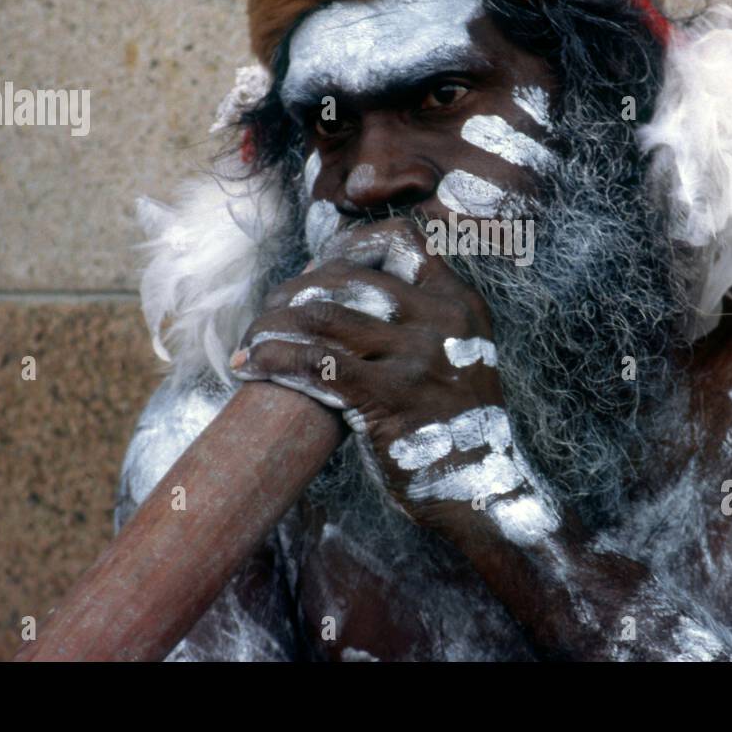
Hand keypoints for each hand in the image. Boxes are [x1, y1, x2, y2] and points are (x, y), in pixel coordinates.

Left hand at [229, 218, 545, 533]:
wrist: (482, 490)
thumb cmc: (455, 426)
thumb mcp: (459, 356)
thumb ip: (418, 321)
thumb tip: (333, 285)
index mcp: (459, 303)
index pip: (401, 240)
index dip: (350, 245)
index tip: (317, 271)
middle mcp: (441, 319)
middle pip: (346, 275)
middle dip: (293, 291)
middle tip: (267, 316)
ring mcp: (417, 358)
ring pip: (321, 315)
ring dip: (272, 326)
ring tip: (250, 343)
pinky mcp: (389, 397)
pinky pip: (315, 363)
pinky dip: (273, 359)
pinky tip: (250, 367)